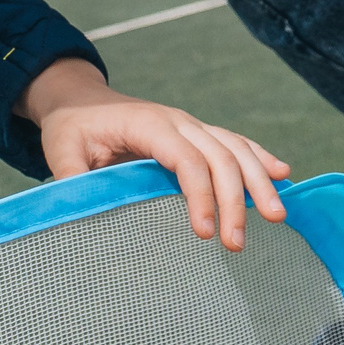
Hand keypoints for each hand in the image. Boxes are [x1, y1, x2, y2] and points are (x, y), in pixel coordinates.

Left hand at [17, 57, 288, 249]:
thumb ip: (72, 179)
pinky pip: (235, 142)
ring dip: (258, 182)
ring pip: (235, 148)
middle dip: (235, 200)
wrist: (80, 100)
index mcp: (148, 125)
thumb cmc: (71, 128)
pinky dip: (259, 157)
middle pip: (219, 157)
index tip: (205, 233)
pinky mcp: (197, 133)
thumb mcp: (61, 150)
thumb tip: (82, 212)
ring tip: (276, 217)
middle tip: (236, 243)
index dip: (200, 195)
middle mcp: (178, 121)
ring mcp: (191, 125)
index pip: (186, 159)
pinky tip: (282, 174)